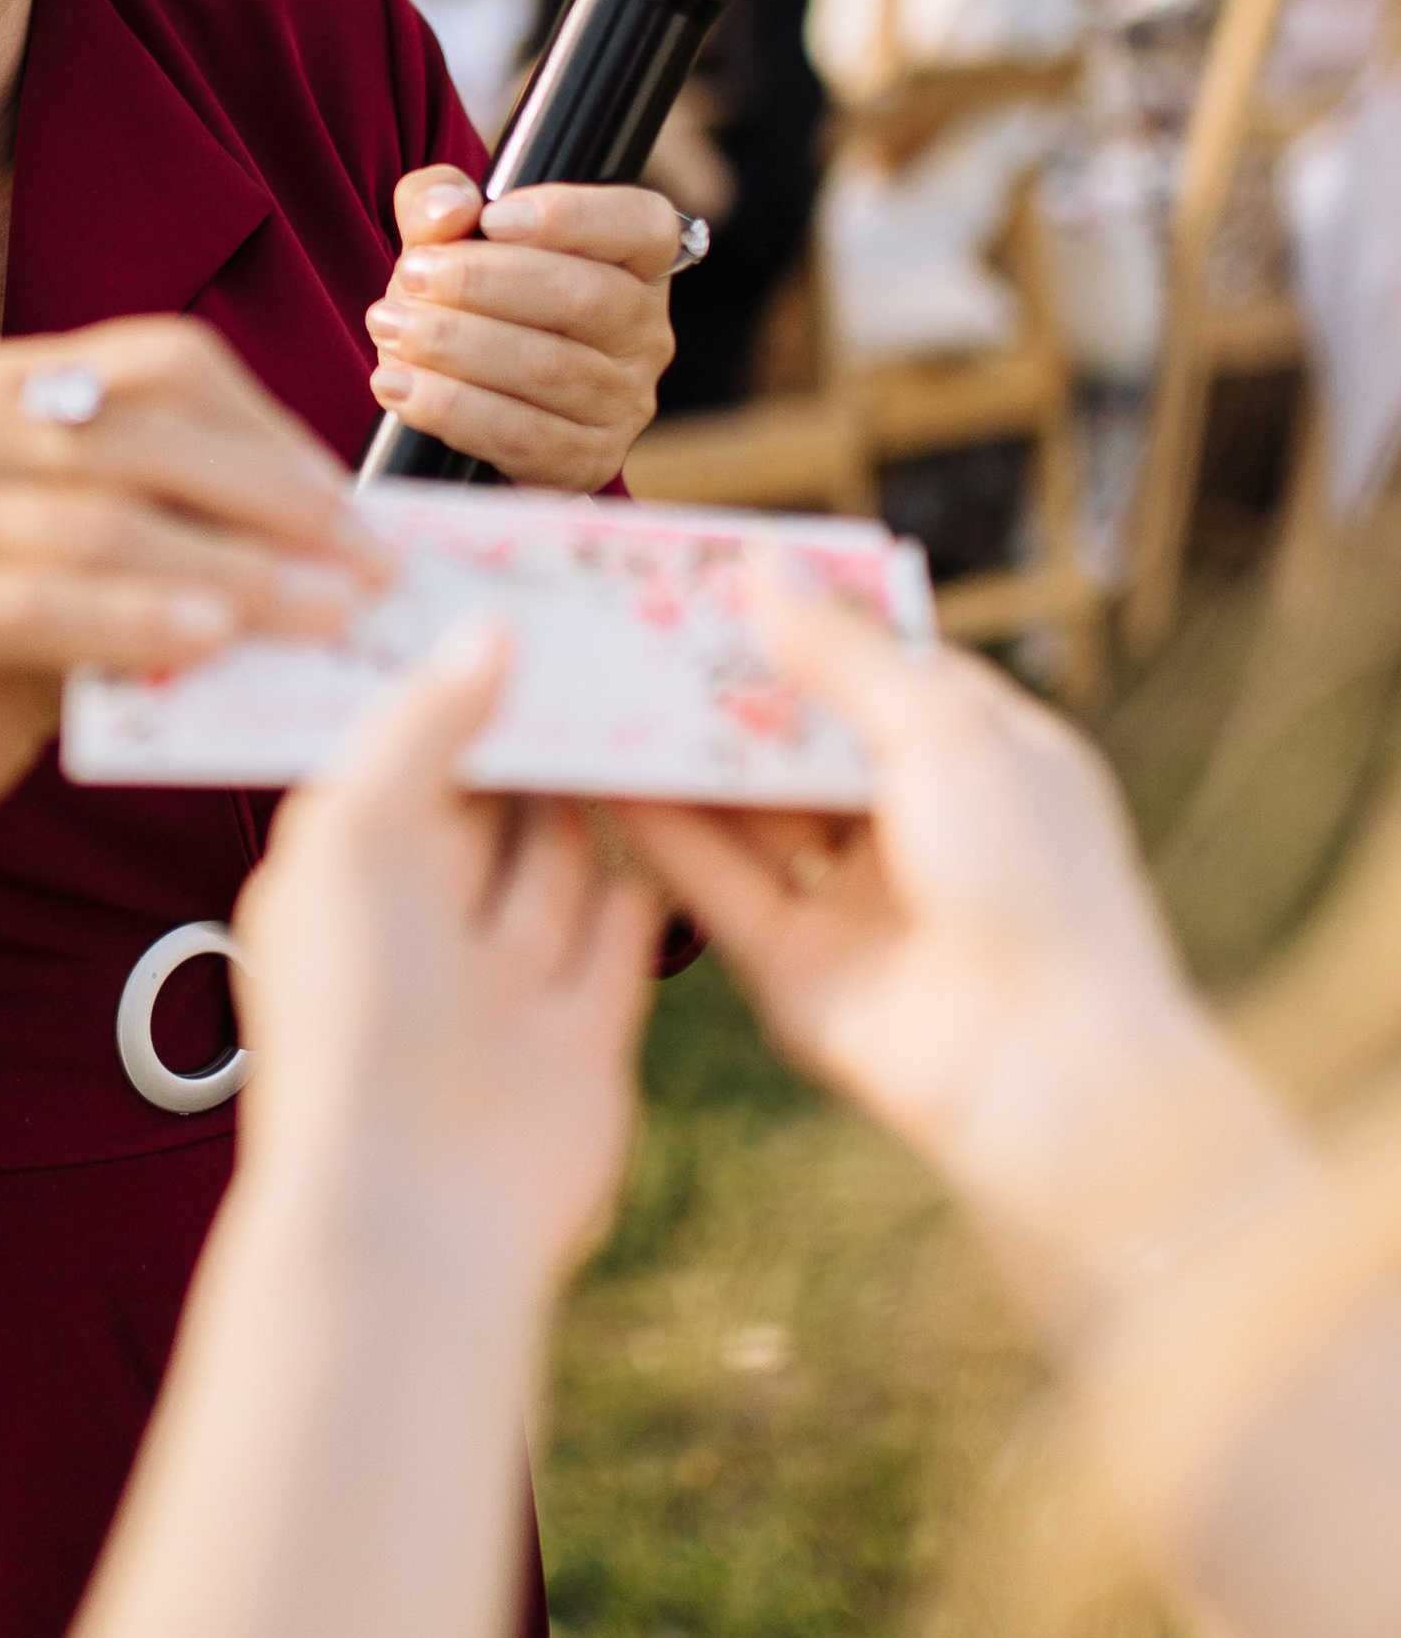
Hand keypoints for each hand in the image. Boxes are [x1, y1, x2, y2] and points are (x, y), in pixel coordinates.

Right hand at [0, 317, 389, 821]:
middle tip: (369, 570)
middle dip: (273, 506)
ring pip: (99, 525)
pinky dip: (130, 620)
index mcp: (23, 381)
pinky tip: (207, 641)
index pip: (167, 365)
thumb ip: (196, 524)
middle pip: (143, 441)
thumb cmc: (36, 630)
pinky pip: (34, 605)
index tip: (355, 505)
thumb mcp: (119, 552)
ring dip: (226, 569)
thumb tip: (351, 541)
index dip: (270, 428)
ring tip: (318, 613)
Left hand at [234, 623, 657, 1279]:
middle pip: (485, 806)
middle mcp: (418, 932)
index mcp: (341, 881)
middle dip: (534, 732)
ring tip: (648, 702)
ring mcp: (500, 987)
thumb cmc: (355, 1019)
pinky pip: (621, 938)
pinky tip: (683, 811)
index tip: (507, 604)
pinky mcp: (581, 1036)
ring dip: (596, 795)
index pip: (396, 760)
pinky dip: (649, 878)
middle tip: (601, 637)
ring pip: (557, 865)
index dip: (446, 688)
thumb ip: (422, 725)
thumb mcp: (360, 832)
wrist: (416, 1207)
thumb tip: (486, 633)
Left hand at [365, 167, 673, 488]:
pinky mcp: (587, 462)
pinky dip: (452, 409)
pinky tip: (398, 385)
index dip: (571, 216)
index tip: (493, 218)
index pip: (639, 226)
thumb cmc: (470, 305)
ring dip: (456, 346)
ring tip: (391, 327)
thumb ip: (440, 203)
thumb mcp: (449, 240)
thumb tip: (449, 209)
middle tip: (412, 275)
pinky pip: (521, 436)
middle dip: (483, 283)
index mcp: (637, 263)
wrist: (467, 402)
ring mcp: (623, 403)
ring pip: (546, 369)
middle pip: (582, 297)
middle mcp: (644, 333)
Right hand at [614, 586, 1302, 1322]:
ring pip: (747, 809)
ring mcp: (851, 896)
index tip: (709, 571)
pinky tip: (599, 775)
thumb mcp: (944, 732)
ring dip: (676, 753)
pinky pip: (716, 883)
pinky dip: (660, 832)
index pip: (874, 665)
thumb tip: (762, 567)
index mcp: (978, 753)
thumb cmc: (1031, 879)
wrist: (1044, 1069)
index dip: (799, 618)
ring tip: (593, 684)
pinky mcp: (793, 965)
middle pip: (796, 736)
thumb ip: (842, 654)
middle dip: (719, 685)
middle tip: (627, 623)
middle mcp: (912, 821)